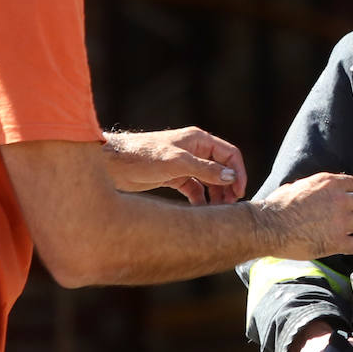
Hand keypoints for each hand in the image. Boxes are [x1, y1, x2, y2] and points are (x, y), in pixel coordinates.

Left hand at [102, 127, 247, 203]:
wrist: (113, 164)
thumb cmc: (144, 156)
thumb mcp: (178, 163)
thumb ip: (206, 170)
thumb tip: (231, 177)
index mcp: (198, 140)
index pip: (229, 154)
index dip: (238, 172)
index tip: (239, 192)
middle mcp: (194, 151)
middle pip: (221, 168)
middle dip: (228, 186)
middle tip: (230, 206)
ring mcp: (184, 164)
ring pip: (209, 181)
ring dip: (215, 194)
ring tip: (218, 211)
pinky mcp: (173, 177)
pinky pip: (194, 189)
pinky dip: (199, 199)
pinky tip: (200, 211)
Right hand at [258, 172, 352, 259]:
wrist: (269, 227)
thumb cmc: (277, 207)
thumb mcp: (296, 186)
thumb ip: (313, 187)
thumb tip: (315, 190)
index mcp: (328, 183)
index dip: (349, 192)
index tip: (344, 199)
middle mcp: (339, 199)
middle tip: (348, 215)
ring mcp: (340, 221)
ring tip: (342, 230)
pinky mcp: (337, 241)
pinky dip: (348, 246)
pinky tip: (338, 245)